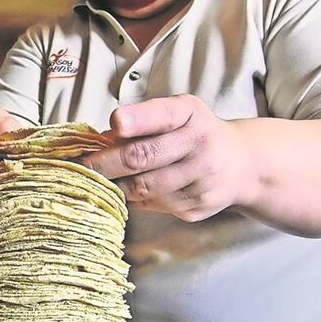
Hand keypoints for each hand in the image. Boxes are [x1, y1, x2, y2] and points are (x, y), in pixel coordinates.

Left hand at [78, 95, 257, 221]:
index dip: (137, 120)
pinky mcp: (196, 208)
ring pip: (142, 187)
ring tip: (96, 180)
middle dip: (103, 163)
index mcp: (190, 114)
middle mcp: (199, 145)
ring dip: (113, 184)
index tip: (115, 123)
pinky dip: (132, 198)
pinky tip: (125, 191)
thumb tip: (100, 140)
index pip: (161, 115)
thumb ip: (143, 121)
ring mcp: (200, 180)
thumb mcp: (178, 113)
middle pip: (141, 157)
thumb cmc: (195, 133)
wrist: (243, 165)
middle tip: (77, 166)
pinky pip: (151, 205)